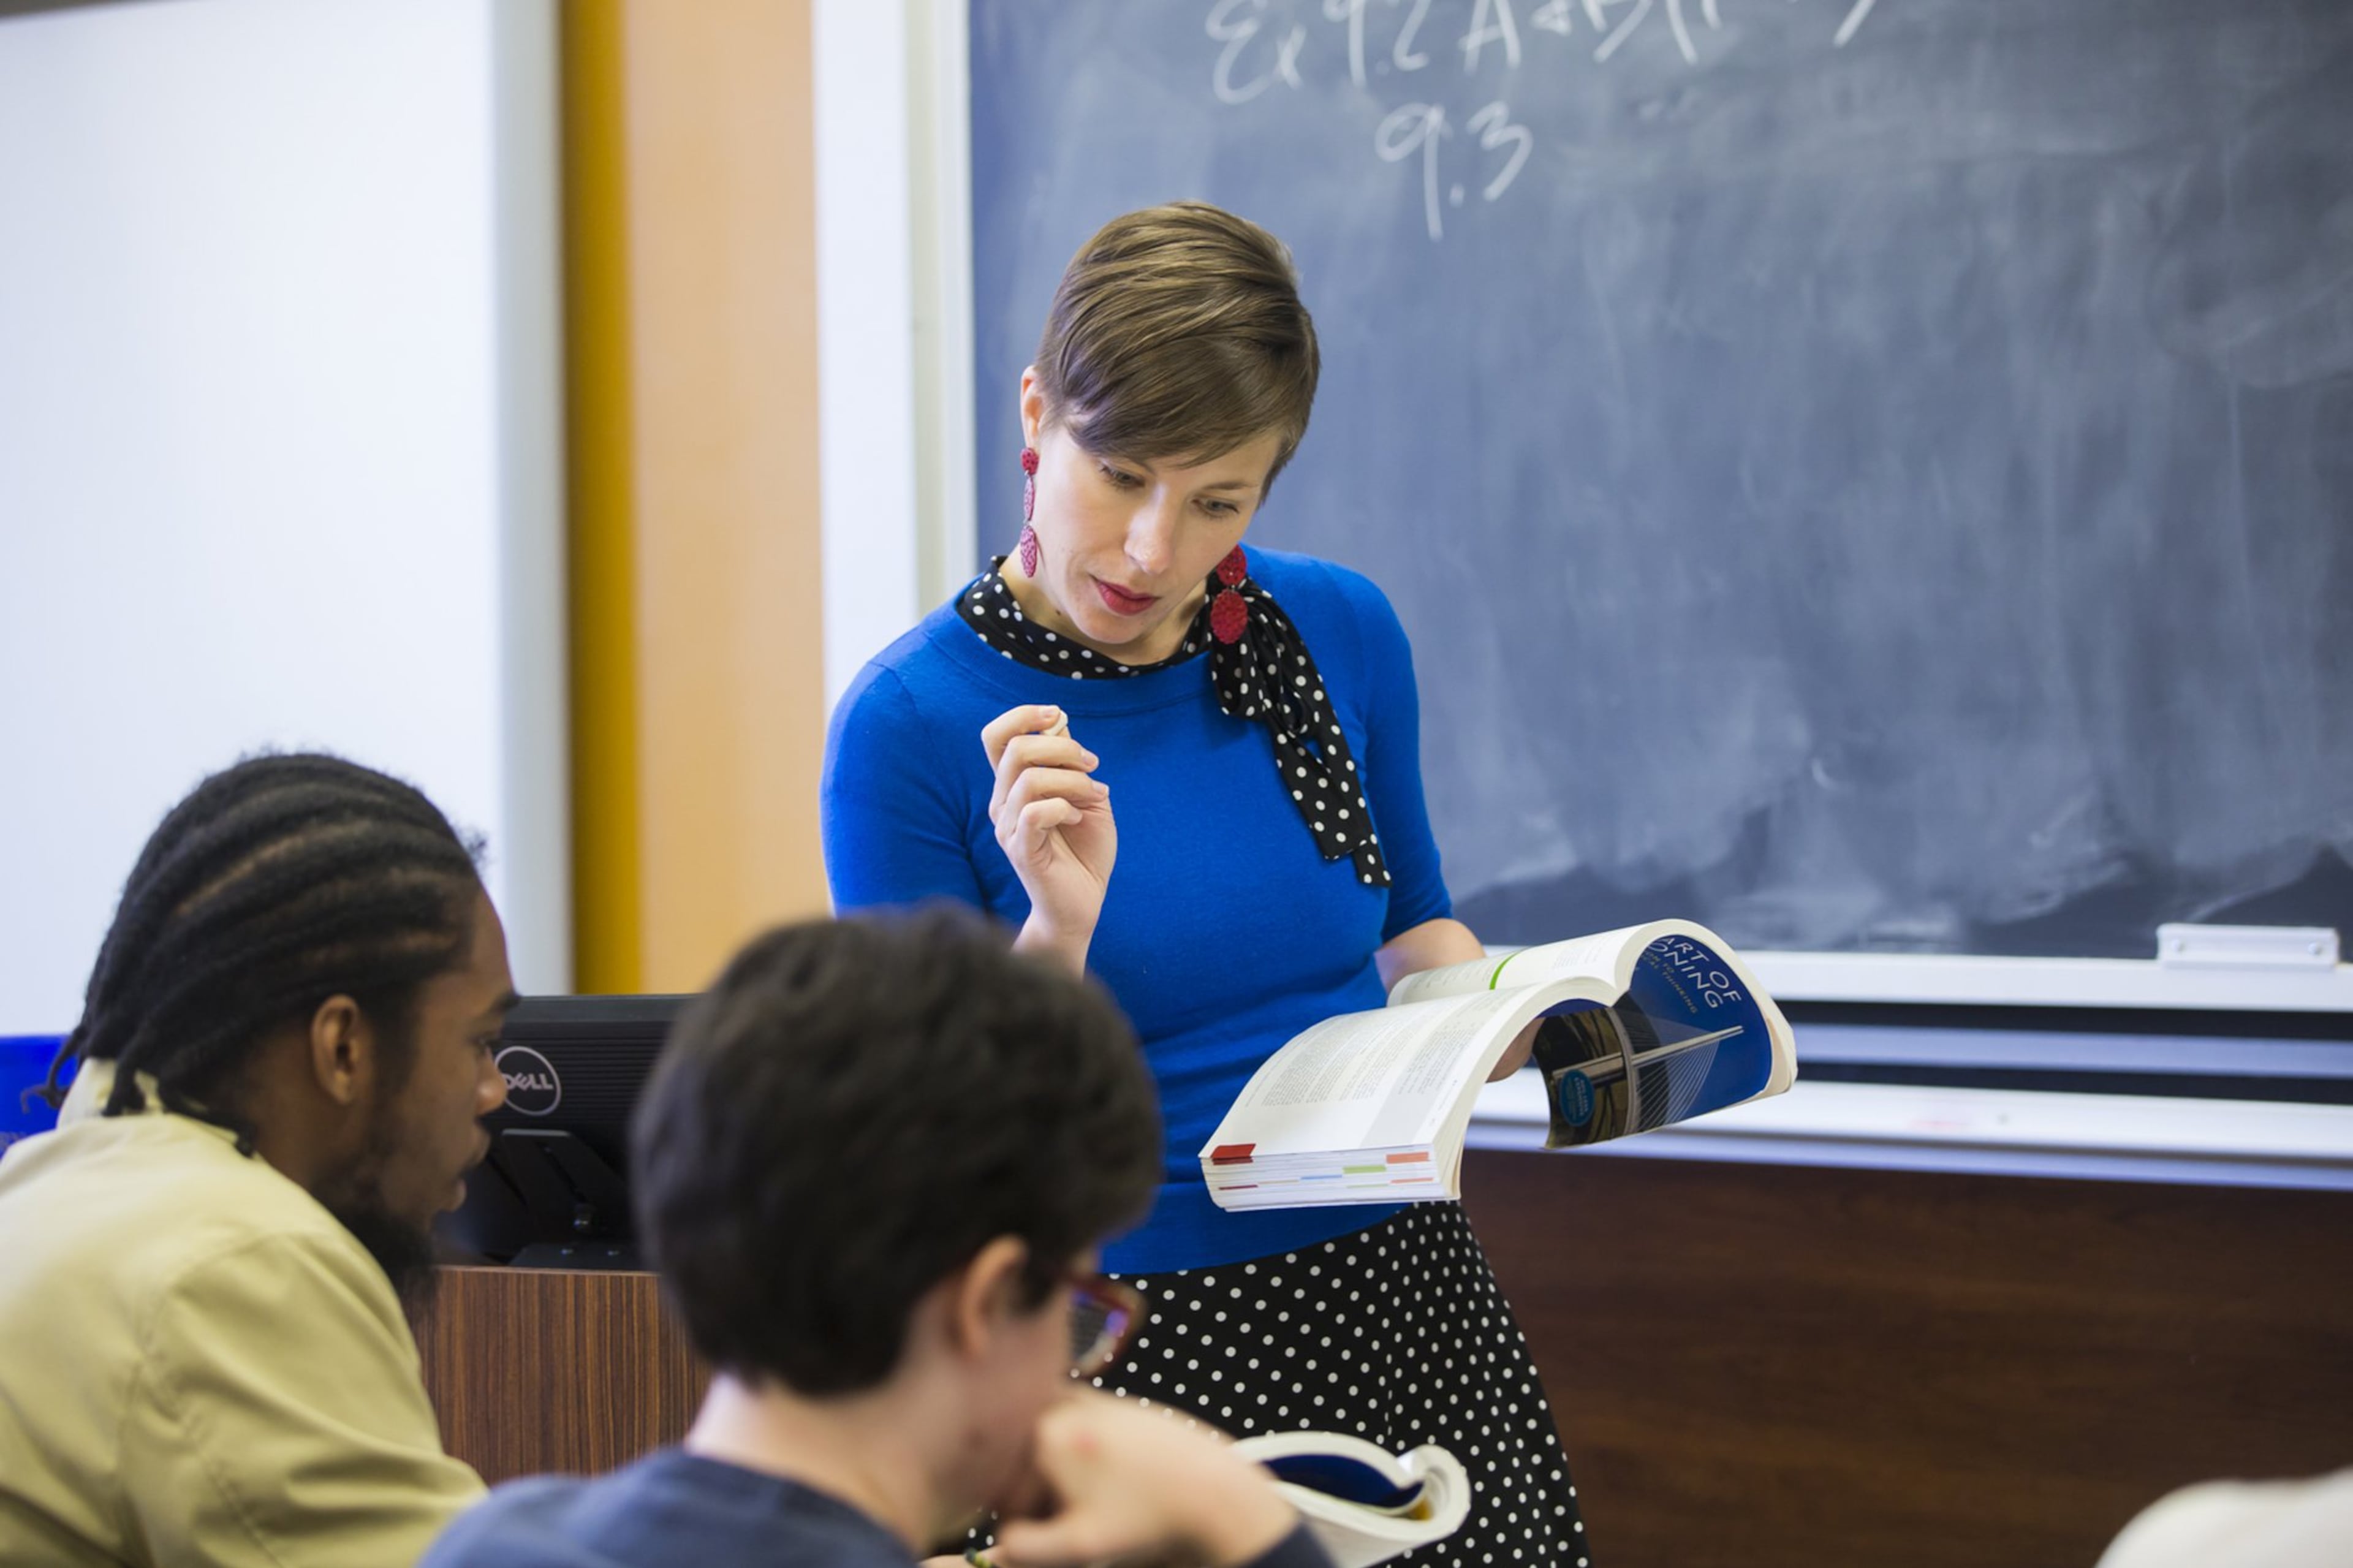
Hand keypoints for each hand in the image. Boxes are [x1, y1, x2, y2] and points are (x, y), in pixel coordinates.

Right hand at [981, 705, 1115, 973]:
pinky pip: (1035, 812)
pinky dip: (1063, 807)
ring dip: (1072, 780)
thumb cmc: (1084, 850)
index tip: (1057, 714)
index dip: (1022, 715)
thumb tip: (1059, 722)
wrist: (1083, 902)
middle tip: (1092, 765)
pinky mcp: (1020, 849)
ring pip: (1029, 779)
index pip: (996, 736)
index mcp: (1012, 785)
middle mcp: (1001, 802)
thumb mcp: (1087, 796)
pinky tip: (1077, 818)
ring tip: (1094, 795)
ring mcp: (1007, 826)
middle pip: (1015, 749)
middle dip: (1062, 748)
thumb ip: (1071, 763)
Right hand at [991, 1394, 1296, 1567]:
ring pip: (1045, 1447)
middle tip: (1079, 1520)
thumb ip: (1025, 1549)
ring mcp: (1087, 1398)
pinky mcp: (1110, 1400)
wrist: (1211, 1489)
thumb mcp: (1080, 1547)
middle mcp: (1060, 1406)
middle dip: (1039, 1498)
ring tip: (1096, 1501)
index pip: (1005, 1495)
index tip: (1058, 1539)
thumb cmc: (1147, 1520)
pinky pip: (1072, 1429)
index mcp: (1042, 1437)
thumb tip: (998, 1545)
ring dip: (1056, 1475)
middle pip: (1023, 1465)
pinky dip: (1078, 1454)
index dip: (1026, 1528)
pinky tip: (1112, 1479)